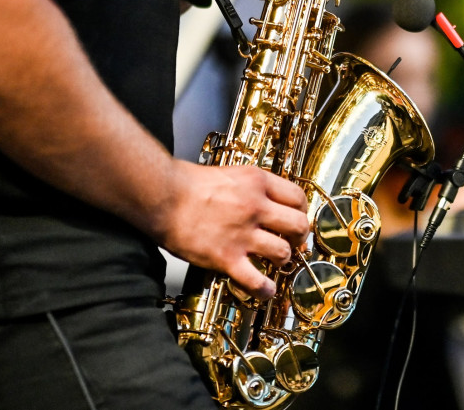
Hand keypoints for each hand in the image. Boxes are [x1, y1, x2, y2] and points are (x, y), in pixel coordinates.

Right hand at [157, 161, 309, 298]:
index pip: (298, 197)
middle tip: (292, 242)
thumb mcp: (231, 174)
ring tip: (274, 261)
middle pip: (298, 225)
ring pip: (283, 253)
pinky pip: (256, 280)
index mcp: (257, 183)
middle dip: (299, 237)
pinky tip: (264, 290)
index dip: (302, 211)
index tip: (297, 218)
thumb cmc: (188, 184)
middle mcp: (255, 207)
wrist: (162, 196)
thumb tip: (268, 200)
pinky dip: (264, 289)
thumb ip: (253, 187)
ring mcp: (242, 233)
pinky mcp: (226, 257)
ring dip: (282, 260)